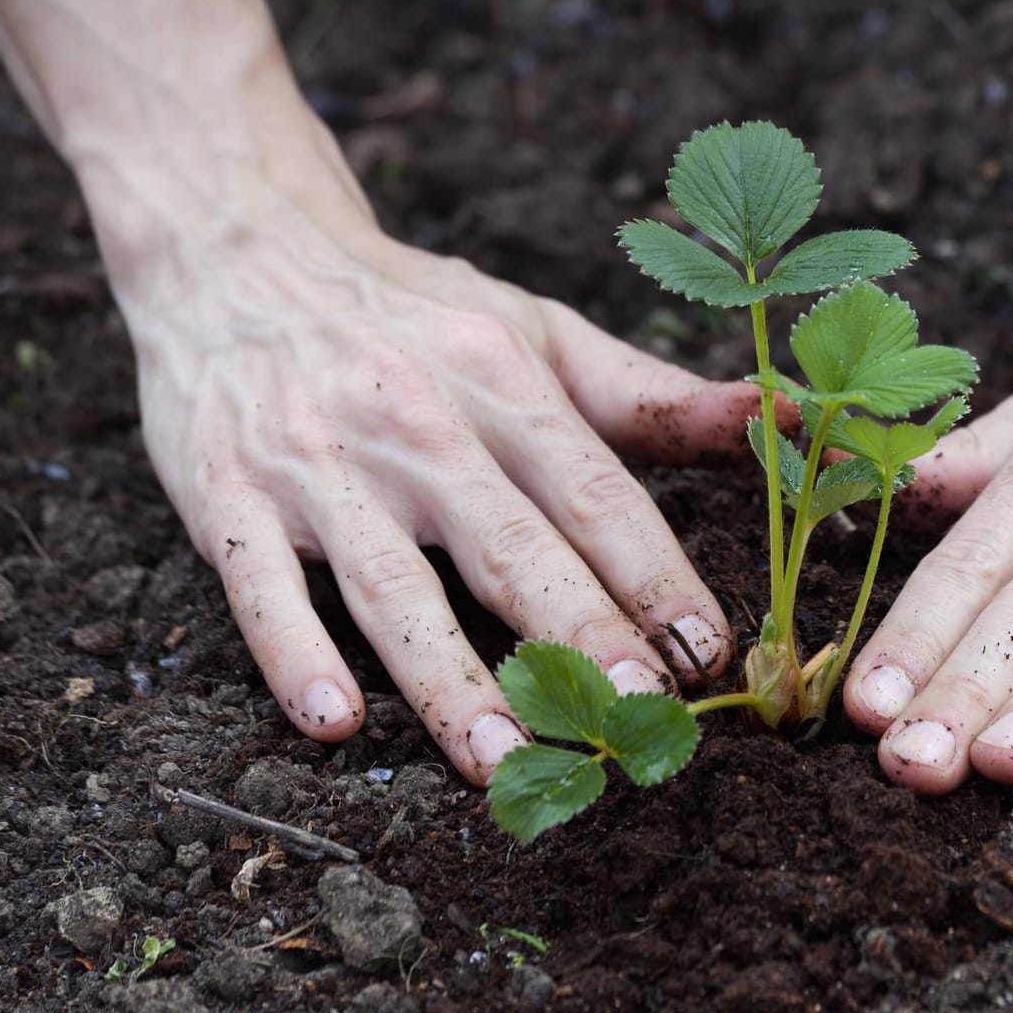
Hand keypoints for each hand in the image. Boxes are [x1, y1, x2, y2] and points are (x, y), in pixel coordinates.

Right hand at [126, 204, 757, 784]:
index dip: (655, 576)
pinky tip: (334, 724)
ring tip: (503, 762)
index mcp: (502, 380)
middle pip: (509, 546)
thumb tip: (787, 415)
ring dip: (449, 680)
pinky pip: (260, 585)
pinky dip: (294, 655)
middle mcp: (417, 421)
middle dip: (579, 636)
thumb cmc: (415, 311)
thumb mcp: (536, 329)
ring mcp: (318, 461)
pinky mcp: (225, 492)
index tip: (709, 654)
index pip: (595, 492)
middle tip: (638, 718)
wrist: (240, 249)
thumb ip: (653, 394)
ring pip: (394, 587)